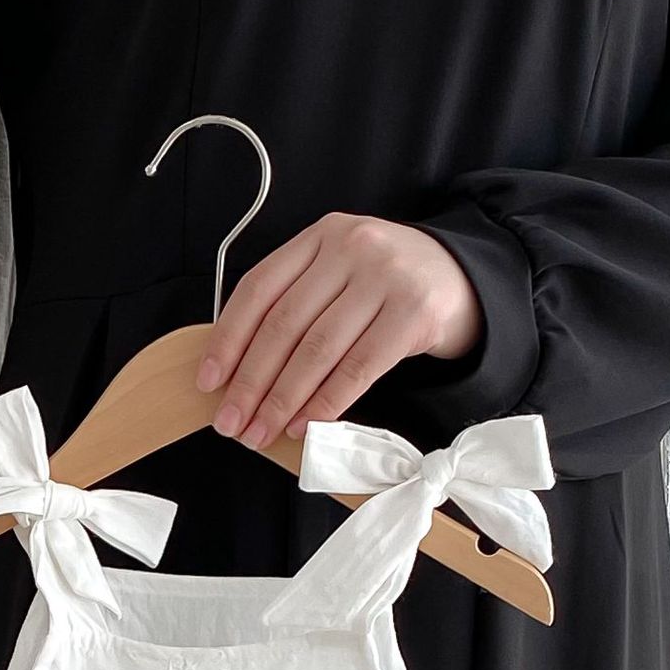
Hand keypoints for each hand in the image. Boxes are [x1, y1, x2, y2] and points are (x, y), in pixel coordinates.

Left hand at [197, 215, 481, 447]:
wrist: (462, 278)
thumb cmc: (383, 287)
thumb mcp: (337, 275)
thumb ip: (293, 304)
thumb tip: (234, 371)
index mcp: (320, 237)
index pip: (259, 290)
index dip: (228, 340)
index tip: (207, 382)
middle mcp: (352, 248)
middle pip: (284, 325)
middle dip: (250, 382)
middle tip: (230, 424)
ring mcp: (386, 277)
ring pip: (318, 349)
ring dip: (283, 400)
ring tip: (261, 432)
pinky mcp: (415, 312)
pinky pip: (358, 367)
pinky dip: (326, 402)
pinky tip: (305, 426)